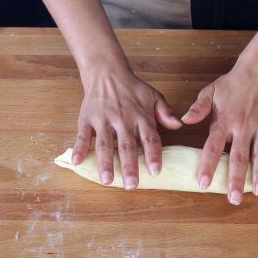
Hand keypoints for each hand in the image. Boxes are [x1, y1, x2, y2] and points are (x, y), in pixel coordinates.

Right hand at [72, 64, 181, 187]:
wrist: (107, 72)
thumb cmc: (133, 88)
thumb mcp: (154, 96)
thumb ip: (166, 112)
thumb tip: (179, 126)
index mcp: (141, 116)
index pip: (149, 138)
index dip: (153, 154)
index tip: (155, 171)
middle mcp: (122, 119)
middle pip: (127, 146)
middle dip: (129, 166)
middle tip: (132, 185)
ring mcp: (103, 119)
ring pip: (105, 144)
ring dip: (105, 163)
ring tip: (107, 181)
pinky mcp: (87, 118)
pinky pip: (83, 135)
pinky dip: (79, 148)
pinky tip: (78, 162)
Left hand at [181, 58, 257, 204]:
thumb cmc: (233, 83)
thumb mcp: (211, 92)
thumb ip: (198, 108)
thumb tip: (183, 120)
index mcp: (225, 121)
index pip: (213, 147)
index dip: (207, 166)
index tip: (203, 183)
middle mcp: (244, 127)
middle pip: (239, 157)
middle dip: (236, 180)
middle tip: (234, 199)